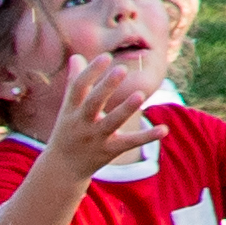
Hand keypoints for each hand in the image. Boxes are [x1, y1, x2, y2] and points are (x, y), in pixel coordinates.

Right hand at [33, 52, 155, 183]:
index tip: (106, 56)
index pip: (78, 88)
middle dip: (106, 87)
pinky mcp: (109, 151)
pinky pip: (130, 142)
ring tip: (140, 94)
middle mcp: (82, 123)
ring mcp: (96, 138)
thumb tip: (77, 56)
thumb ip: (74, 82)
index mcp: (71, 110)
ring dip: (125, 109)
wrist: (61, 168)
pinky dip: (147, 136)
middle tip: (121, 69)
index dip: (90, 72)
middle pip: (93, 103)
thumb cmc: (68, 130)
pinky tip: (164, 129)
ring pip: (112, 123)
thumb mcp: (68, 108)